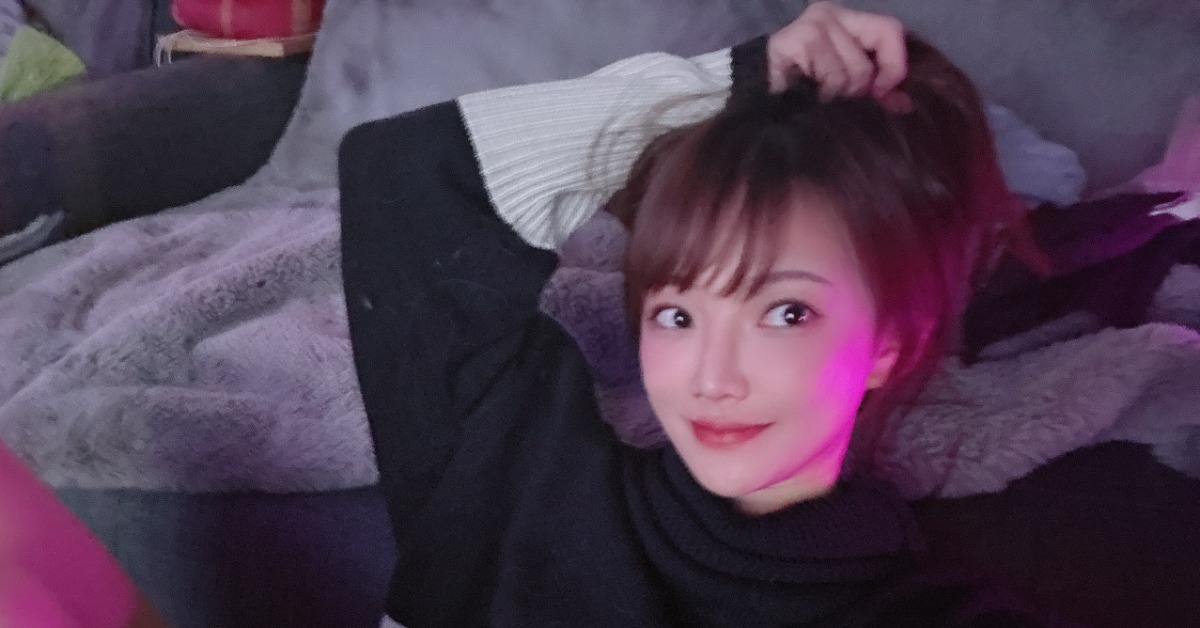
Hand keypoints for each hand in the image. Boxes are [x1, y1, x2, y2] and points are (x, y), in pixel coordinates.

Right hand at [768, 1, 909, 107]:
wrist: (749, 90)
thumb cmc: (801, 84)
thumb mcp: (845, 78)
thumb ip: (876, 85)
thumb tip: (905, 104)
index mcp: (845, 17)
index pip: (889, 30)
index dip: (895, 64)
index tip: (884, 92)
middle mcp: (827, 13)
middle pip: (865, 63)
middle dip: (855, 91)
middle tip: (836, 97)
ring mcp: (808, 26)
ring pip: (846, 75)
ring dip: (834, 97)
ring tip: (817, 96)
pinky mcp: (790, 42)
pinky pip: (825, 79)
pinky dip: (819, 96)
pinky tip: (806, 95)